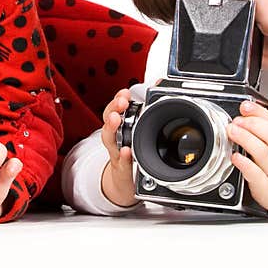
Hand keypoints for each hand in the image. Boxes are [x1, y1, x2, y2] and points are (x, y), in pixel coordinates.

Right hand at [99, 89, 136, 206]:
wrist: (124, 182)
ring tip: (116, 119)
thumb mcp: (139, 132)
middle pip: (108, 120)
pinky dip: (123, 156)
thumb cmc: (132, 153)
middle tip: (121, 102)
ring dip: (112, 127)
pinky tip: (126, 151)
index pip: (115, 108)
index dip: (118, 99)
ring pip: (110, 139)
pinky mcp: (122, 169)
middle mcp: (116, 137)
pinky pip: (122, 162)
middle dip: (113, 108)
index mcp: (121, 127)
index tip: (125, 93)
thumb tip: (159, 85)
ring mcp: (116, 153)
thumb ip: (147, 110)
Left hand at [228, 97, 267, 220]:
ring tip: (233, 130)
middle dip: (252, 124)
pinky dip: (246, 166)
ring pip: (262, 153)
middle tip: (237, 118)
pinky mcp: (267, 188)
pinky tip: (236, 158)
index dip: (259, 112)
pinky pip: (256, 176)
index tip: (246, 105)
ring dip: (246, 139)